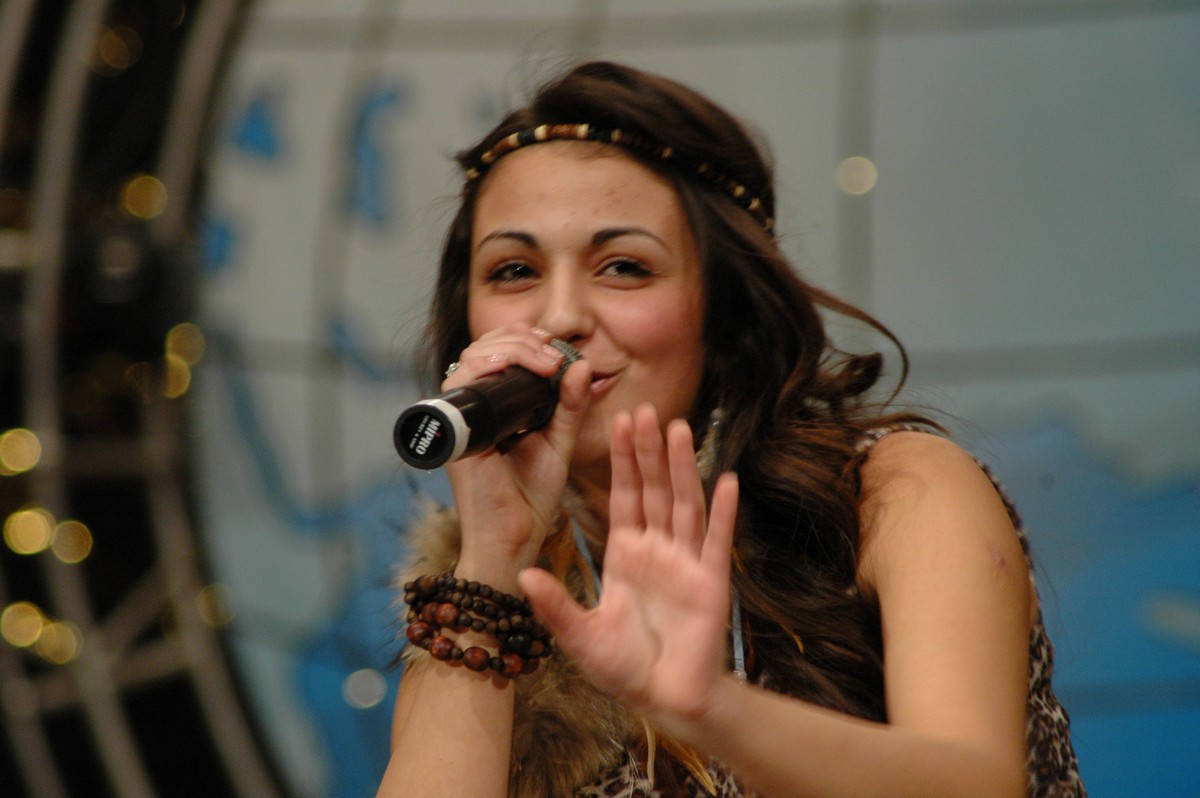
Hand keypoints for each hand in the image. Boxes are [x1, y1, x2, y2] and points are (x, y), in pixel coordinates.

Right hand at [444, 325, 592, 583]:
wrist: (514, 538)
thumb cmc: (532, 496)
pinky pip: (459, 384)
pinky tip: (514, 370)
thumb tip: (582, 364)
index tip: (554, 345)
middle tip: (551, 350)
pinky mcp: (455, 432)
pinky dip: (485, 367)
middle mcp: (471, 411)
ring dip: (508, 349)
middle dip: (518, 338)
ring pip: (469, 359)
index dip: (521, 339)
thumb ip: (569, 405)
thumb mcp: (558, 441)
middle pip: (481, 349)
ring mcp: (459, 421)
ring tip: (544, 359)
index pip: (496, 354)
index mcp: (492, 409)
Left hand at [520, 404, 738, 735]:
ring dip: (683, 467)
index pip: (623, 496)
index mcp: (626, 554)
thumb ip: (556, 605)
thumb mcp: (580, 635)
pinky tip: (727, 481)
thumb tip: (524, 576)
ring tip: (679, 429)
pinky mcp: (711, 582)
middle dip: (648, 451)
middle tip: (644, 410)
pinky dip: (723, 512)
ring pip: (685, 504)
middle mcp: (658, 550)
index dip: (621, 461)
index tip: (617, 423)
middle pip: (654, 489)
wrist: (665, 699)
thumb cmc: (624, 668)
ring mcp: (687, 563)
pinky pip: (717, 542)